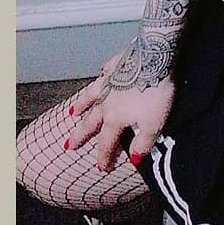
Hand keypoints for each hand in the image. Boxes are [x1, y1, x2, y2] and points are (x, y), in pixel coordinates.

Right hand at [65, 40, 176, 171]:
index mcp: (115, 118)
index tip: (100, 168)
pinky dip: (102, 74)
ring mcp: (109, 81)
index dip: (104, 157)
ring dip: (81, 104)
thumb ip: (142, 143)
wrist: (155, 56)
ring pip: (91, 96)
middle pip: (91, 122)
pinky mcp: (116, 63)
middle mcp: (106, 101)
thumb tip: (133, 160)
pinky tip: (101, 73)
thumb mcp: (154, 124)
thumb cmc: (155, 92)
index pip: (106, 143)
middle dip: (80, 135)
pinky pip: (106, 70)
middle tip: (68, 145)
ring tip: (73, 112)